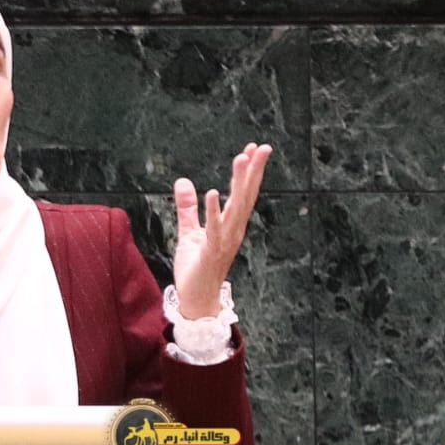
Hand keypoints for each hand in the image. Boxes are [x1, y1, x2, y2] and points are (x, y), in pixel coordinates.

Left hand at [172, 143, 271, 318]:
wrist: (196, 298)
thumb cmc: (195, 267)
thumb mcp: (189, 231)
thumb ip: (187, 207)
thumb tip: (183, 181)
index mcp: (230, 224)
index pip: (242, 193)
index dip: (248, 171)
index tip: (254, 148)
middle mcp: (233, 230)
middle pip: (246, 195)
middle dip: (253, 170)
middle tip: (262, 146)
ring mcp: (225, 241)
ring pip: (235, 207)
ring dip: (239, 183)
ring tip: (242, 159)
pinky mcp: (211, 251)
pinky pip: (214, 229)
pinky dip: (214, 211)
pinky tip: (214, 192)